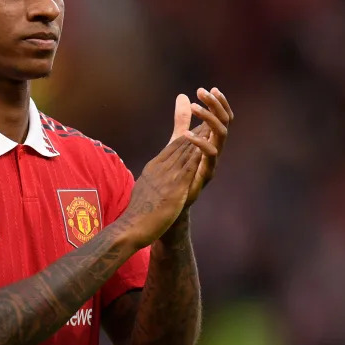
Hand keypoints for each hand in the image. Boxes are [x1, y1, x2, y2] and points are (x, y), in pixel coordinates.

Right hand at [119, 103, 203, 247]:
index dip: (187, 134)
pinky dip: (198, 155)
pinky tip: (208, 147)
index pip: (173, 147)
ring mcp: (166, 177)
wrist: (132, 227)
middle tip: (210, 116)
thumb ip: (151, 178)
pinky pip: (189, 167)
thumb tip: (153, 175)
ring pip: (186, 152)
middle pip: (181, 145)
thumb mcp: (144, 189)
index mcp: (153, 168)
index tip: (199, 126)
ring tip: (212, 125)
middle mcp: (160, 168)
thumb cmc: (138, 213)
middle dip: (196, 130)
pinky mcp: (174, 188)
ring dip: (200, 137)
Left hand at [180, 87, 232, 207]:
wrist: (172, 200)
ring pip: (221, 135)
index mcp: (211, 140)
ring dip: (209, 119)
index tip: (211, 89)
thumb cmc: (177, 170)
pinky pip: (210, 155)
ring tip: (195, 107)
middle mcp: (216, 149)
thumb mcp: (178, 140)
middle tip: (202, 92)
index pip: (223, 117)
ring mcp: (213, 161)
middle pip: (224, 122)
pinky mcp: (206, 173)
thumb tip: (183, 96)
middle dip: (216, 106)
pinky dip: (200, 142)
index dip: (220, 103)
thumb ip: (182, 120)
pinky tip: (187, 134)